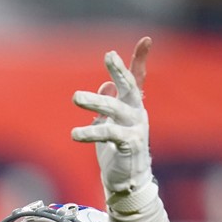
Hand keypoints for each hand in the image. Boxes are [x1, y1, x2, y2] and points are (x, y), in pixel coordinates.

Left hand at [70, 37, 152, 197]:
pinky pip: (109, 134)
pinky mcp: (129, 145)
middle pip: (130, 87)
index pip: (137, 79)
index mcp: (132, 106)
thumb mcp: (111, 122)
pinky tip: (75, 134)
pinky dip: (91, 132)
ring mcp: (135, 129)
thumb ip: (109, 103)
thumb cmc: (117, 149)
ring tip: (76, 97)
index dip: (140, 59)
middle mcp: (137, 114)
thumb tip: (105, 85)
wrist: (126, 181)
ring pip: (115, 109)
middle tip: (109, 55)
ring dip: (96, 101)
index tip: (146, 40)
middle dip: (120, 70)